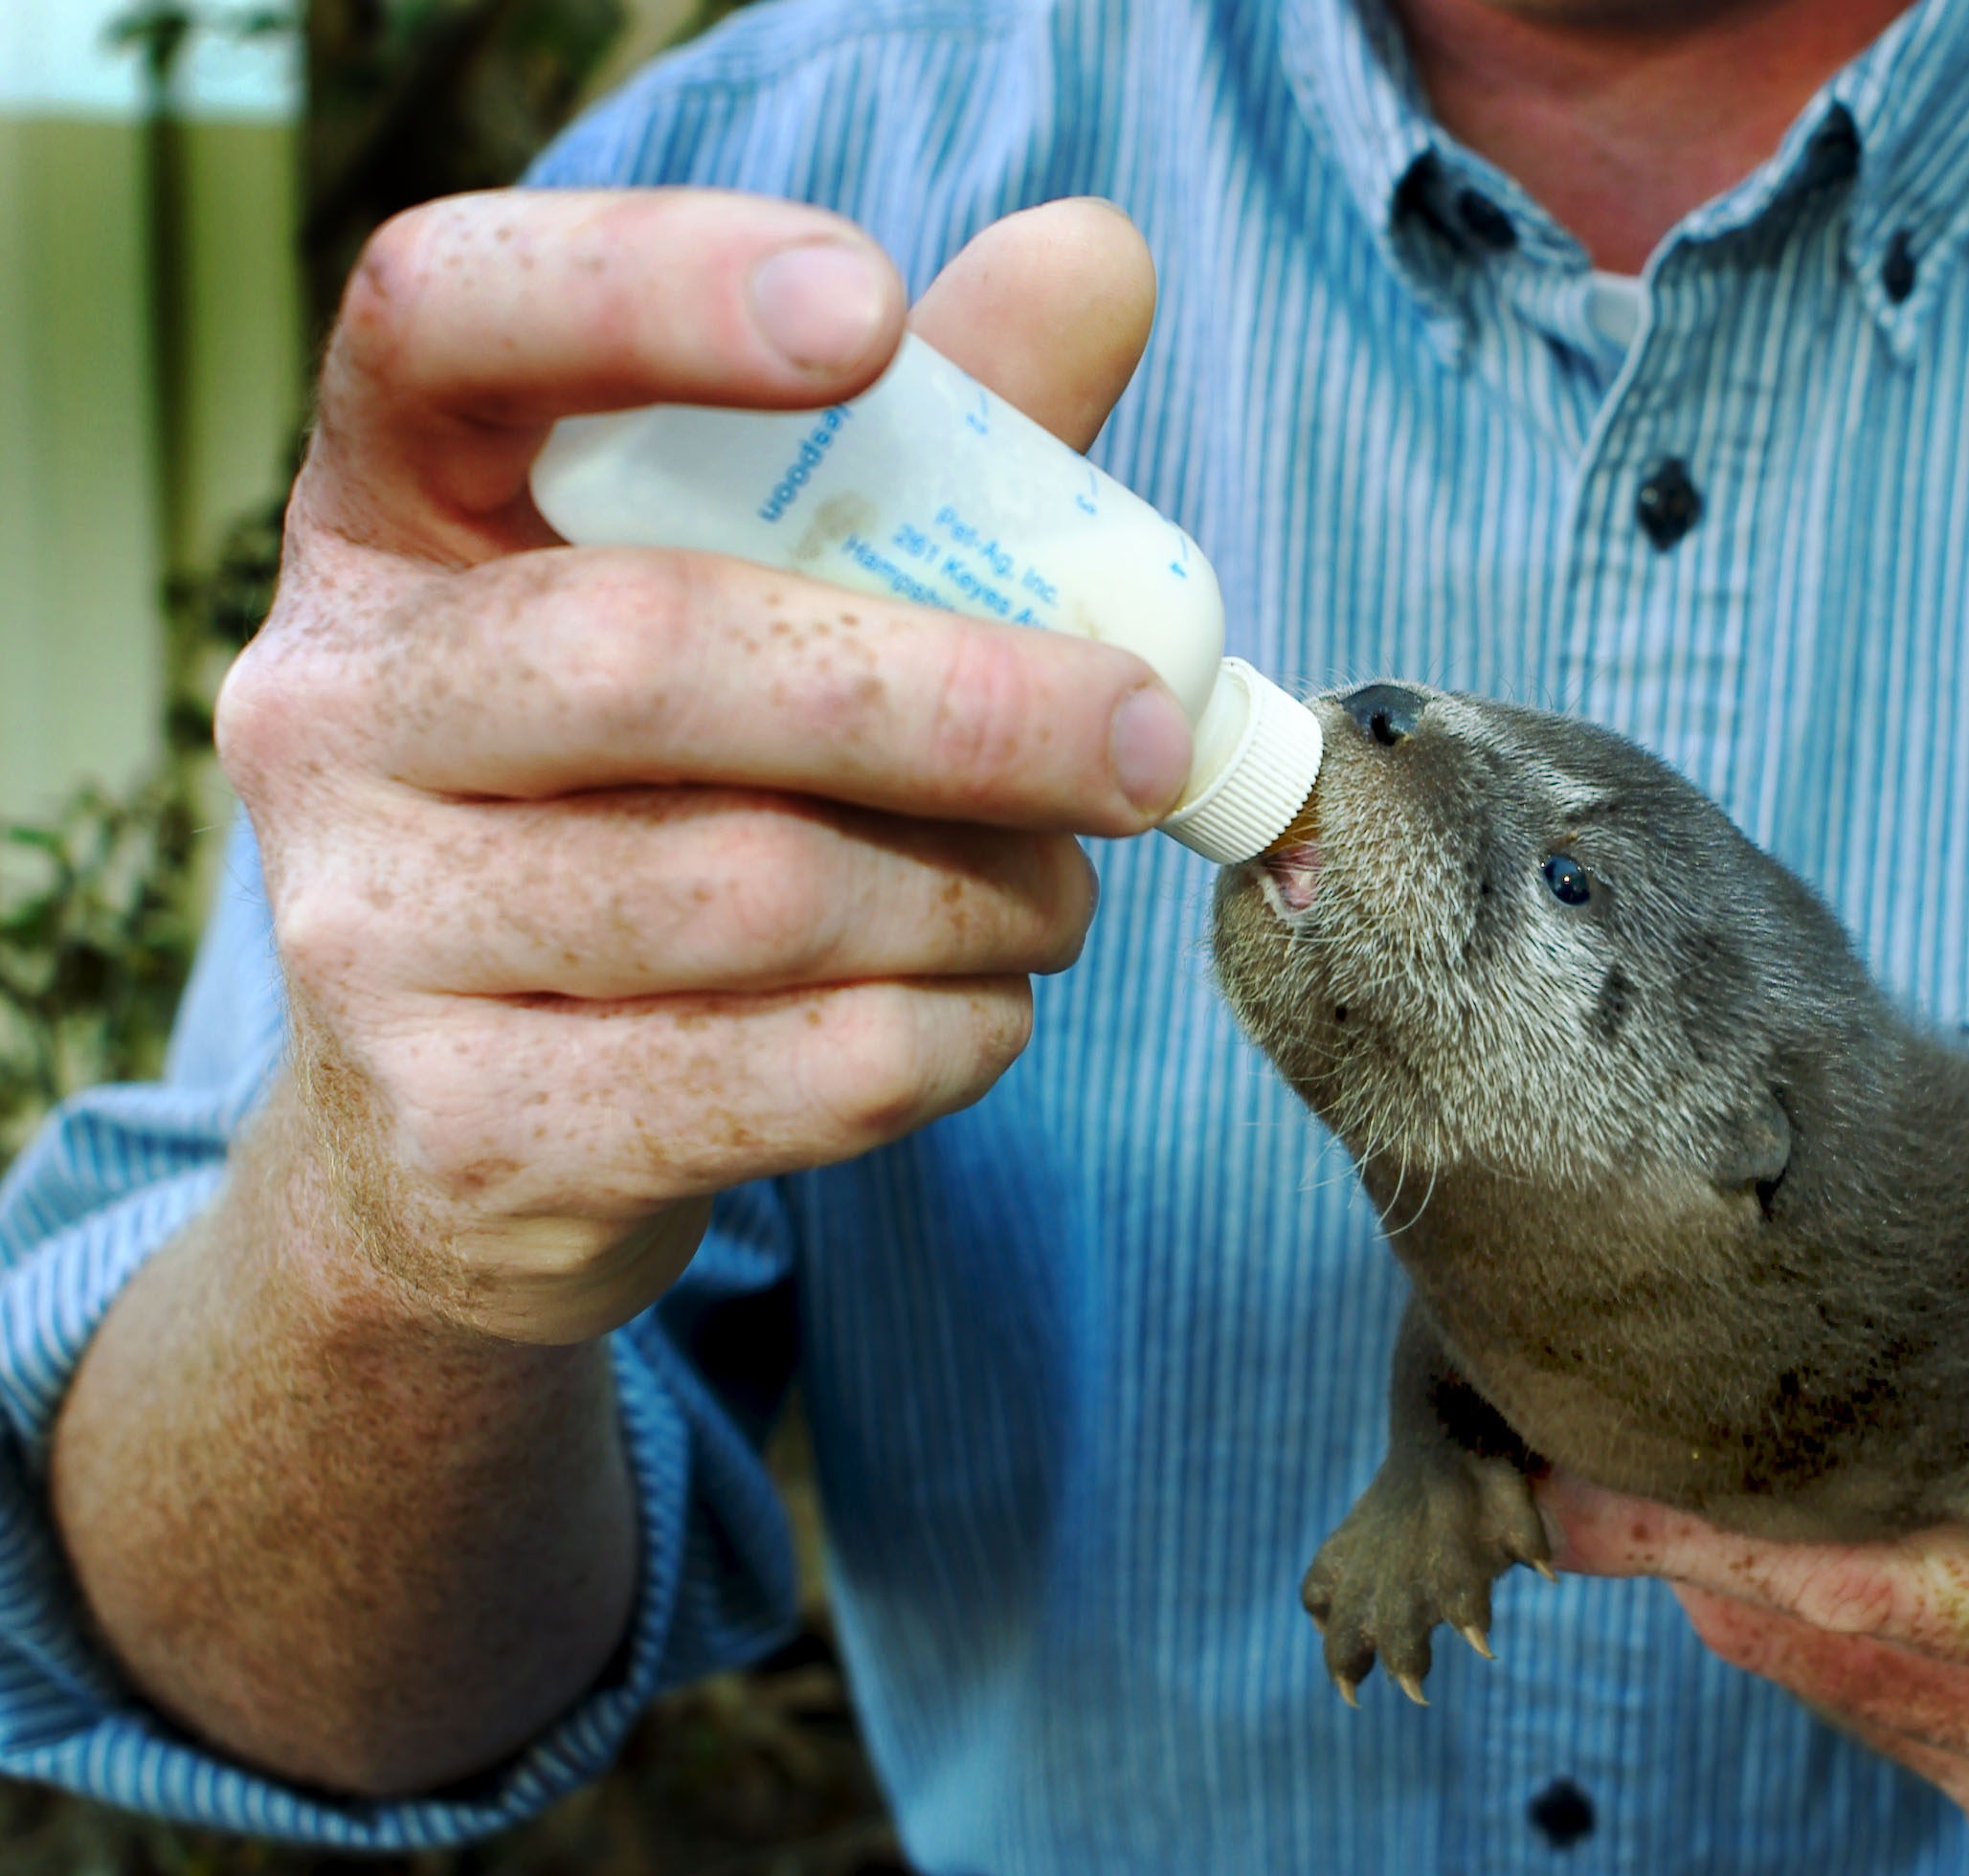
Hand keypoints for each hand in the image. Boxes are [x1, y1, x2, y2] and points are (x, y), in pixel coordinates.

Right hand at [220, 188, 1187, 1343]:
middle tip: (1140, 738)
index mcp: (394, 513)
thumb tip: (1099, 255)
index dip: (647, 288)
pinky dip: (947, 1038)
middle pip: (659, 650)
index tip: (868, 308)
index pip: (444, 317)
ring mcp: (364, 931)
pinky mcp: (463, 1132)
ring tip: (1051, 894)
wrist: (477, 1139)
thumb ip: (921, 445)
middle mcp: (331, 702)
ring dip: (980, 895)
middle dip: (961, 700)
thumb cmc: (659, 804)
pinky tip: (977, 1009)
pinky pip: (786, 1075)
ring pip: (755, 891)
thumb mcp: (761, 600)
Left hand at [1543, 1067, 1968, 1872]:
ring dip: (1746, 1585)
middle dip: (1670, 1538)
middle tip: (1537, 1436)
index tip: (1543, 1451)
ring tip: (1649, 1458)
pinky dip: (1836, 1641)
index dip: (1674, 1516)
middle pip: (1793, 1646)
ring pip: (1830, 1695)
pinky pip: (1897, 1731)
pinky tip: (1802, 1540)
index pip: (1835, 1578)